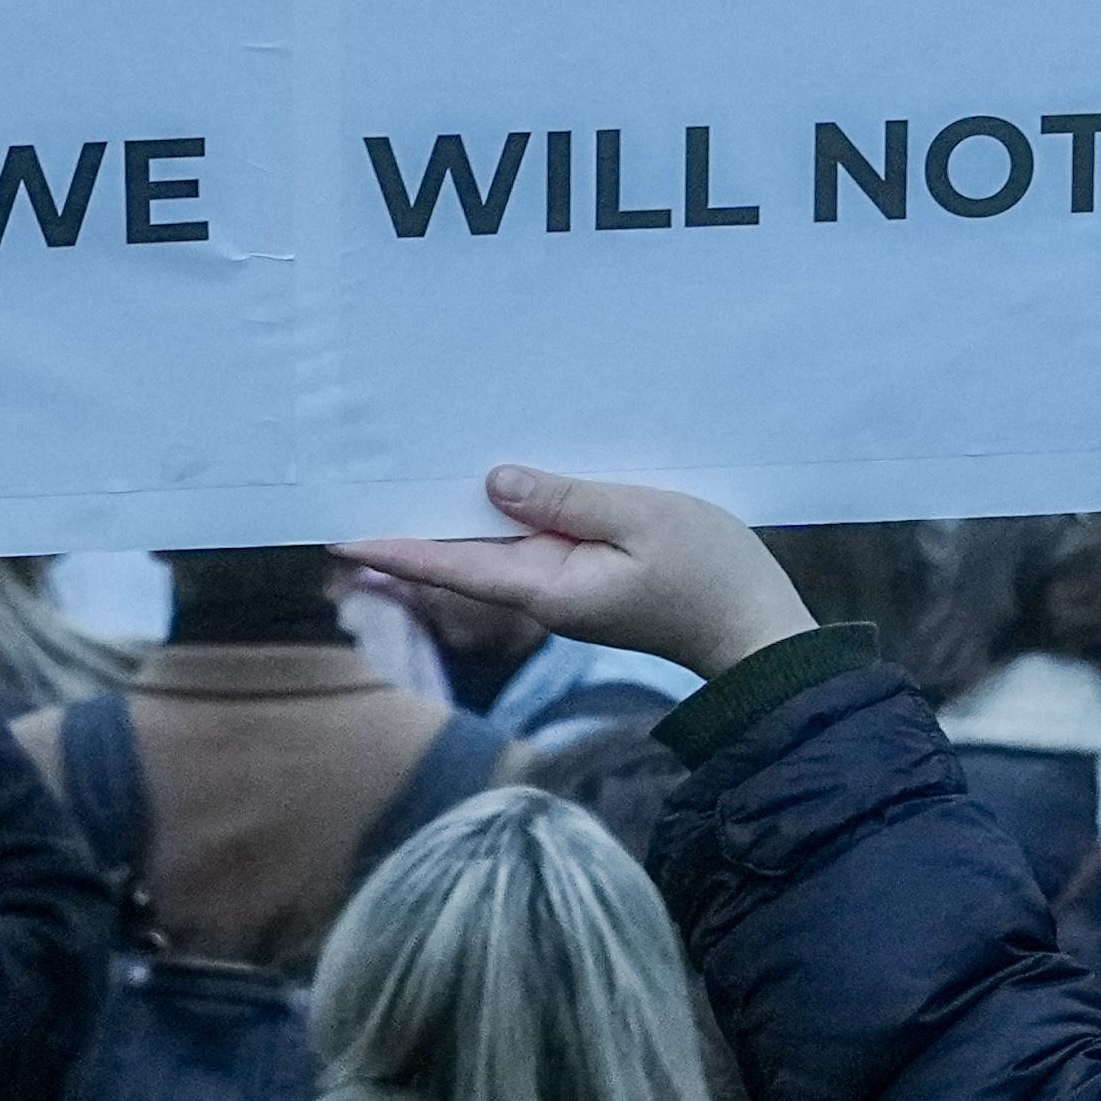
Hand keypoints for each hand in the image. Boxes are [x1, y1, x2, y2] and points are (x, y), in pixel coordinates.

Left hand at [344, 468, 804, 680]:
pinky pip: (536, 541)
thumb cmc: (709, 574)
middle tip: (367, 481)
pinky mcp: (590, 578)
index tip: (342, 534)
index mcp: (547, 587)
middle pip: (466, 555)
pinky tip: (499, 483)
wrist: (758, 629)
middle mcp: (544, 593)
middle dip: (417, 522)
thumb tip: (495, 482)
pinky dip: (510, 513)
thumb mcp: (641, 518)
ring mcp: (567, 588)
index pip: (453, 567)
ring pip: (499, 546)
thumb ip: (567, 499)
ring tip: (414, 471)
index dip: (397, 548)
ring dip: (462, 513)